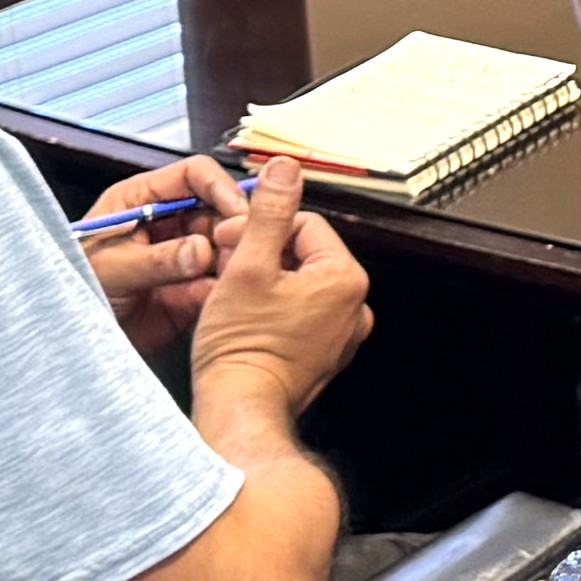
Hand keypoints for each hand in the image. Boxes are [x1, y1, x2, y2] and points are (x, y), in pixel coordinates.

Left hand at [85, 153, 247, 355]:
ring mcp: (181, 257)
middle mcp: (168, 223)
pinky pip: (216, 284)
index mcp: (143, 199)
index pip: (194, 176)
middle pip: (217, 210)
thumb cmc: (74, 286)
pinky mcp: (189, 290)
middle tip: (243, 249)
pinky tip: (217, 300)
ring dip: (231, 260)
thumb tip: (202, 250)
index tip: (239, 212)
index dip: (220, 188)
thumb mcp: (111, 267)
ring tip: (231, 276)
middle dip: (231, 228)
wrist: (68, 337)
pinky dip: (222, 291)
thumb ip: (157, 259)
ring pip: (223, 247)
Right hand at [188, 157, 374, 414]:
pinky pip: (301, 315)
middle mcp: (353, 307)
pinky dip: (275, 310)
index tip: (230, 243)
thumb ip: (269, 213)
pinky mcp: (324, 355)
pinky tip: (248, 320)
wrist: (239, 409)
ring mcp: (341, 335)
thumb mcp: (248, 266)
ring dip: (266, 281)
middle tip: (227, 269)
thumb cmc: (241, 349)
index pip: (303, 224)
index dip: (259, 229)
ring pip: (299, 284)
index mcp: (344, 279)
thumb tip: (285, 170)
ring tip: (234, 297)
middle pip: (302, 253)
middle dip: (262, 254)